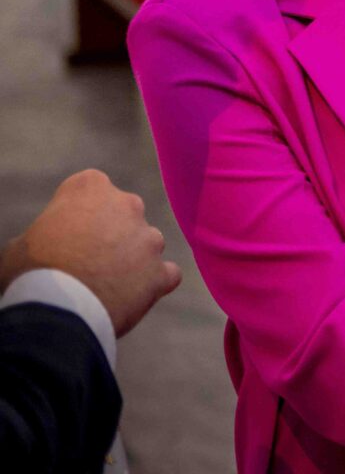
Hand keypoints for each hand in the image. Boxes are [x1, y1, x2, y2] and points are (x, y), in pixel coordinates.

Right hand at [0, 169, 181, 335]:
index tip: (67, 232)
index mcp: (90, 187)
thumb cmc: (31, 272)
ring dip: (132, 259)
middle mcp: (128, 205)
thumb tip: (52, 244)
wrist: (57, 310)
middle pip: (123, 214)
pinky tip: (133, 294)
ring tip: (104, 284)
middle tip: (85, 261)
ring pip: (145, 244)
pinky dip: (153, 282)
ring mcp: (149, 239)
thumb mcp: (24, 242)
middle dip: (110, 233)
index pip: (91, 189)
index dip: (78, 213)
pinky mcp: (160, 271)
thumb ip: (50, 232)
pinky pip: (165, 273)